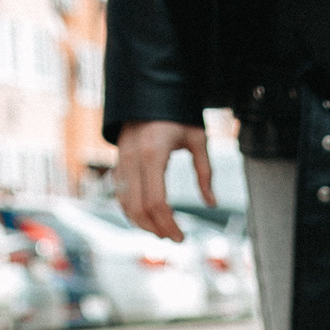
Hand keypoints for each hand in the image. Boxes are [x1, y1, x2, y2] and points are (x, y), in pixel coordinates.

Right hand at [113, 119, 213, 239]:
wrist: (148, 90)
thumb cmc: (176, 113)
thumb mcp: (197, 138)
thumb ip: (205, 172)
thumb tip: (211, 203)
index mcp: (153, 153)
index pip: (156, 202)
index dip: (169, 225)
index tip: (182, 238)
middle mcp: (132, 158)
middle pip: (139, 208)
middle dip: (156, 229)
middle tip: (174, 239)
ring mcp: (121, 160)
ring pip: (125, 204)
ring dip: (143, 224)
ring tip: (162, 232)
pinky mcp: (118, 162)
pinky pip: (120, 195)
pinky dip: (132, 212)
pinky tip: (148, 220)